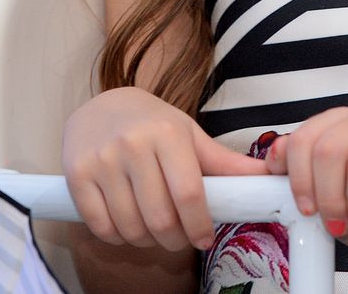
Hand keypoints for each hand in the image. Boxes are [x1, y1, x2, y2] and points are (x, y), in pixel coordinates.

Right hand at [62, 86, 269, 251]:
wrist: (102, 106)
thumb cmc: (154, 124)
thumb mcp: (190, 135)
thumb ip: (226, 162)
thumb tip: (271, 177)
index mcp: (168, 134)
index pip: (189, 194)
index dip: (200, 225)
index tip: (204, 239)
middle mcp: (133, 145)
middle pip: (160, 217)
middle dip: (174, 239)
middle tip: (179, 238)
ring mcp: (102, 160)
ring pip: (130, 226)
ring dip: (146, 241)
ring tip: (154, 231)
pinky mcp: (76, 175)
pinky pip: (100, 226)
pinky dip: (117, 238)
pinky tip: (128, 227)